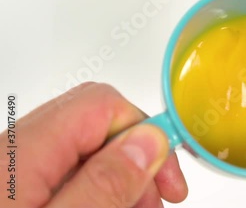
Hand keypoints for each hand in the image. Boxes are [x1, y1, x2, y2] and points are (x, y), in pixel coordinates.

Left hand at [0, 82, 187, 207]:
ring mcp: (16, 173)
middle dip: (137, 163)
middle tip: (154, 203)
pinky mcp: (19, 191)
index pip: (103, 107)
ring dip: (120, 184)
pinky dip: (98, 197)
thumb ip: (104, 184)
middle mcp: (16, 153)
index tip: (169, 176)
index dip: (146, 133)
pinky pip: (72, 178)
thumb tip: (149, 141)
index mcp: (22, 154)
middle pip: (98, 128)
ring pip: (88, 155)